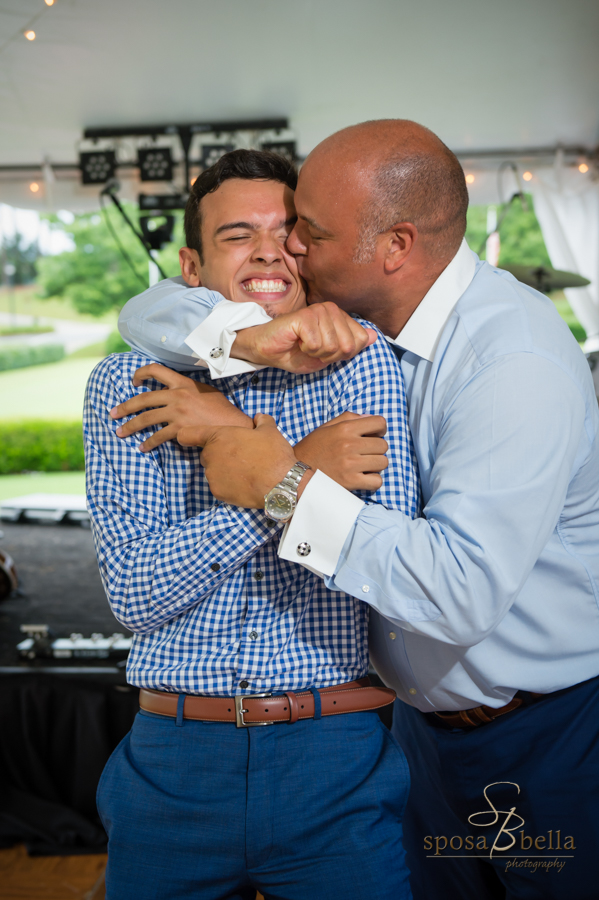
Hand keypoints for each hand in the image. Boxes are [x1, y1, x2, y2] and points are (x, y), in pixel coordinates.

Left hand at [109, 363, 252, 451]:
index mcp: (183, 383)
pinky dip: (149, 442)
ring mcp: (178, 412)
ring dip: (131, 426)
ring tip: (120, 432)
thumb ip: (187, 390)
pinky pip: (159, 436)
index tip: (133, 382)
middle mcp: (177, 395)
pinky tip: (143, 447)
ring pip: (147, 418)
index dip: (140, 374)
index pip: (156, 370)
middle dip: (125, 407)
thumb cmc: (222, 410)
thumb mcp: (205, 392)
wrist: (234, 425)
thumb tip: (173, 394)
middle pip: (143, 398)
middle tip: (113, 413)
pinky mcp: (180, 428)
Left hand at [178, 414, 303, 507]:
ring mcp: (212, 475)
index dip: (185, 435)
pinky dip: (228, 486)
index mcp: (218, 436)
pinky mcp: (217, 492)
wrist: (281, 484)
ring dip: (223, 471)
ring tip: (245, 472)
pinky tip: (244, 484)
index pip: (188, 434)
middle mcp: (210, 455)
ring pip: (213, 471)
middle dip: (218, 455)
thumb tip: (259, 417)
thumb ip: (261, 420)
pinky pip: (219, 486)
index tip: (185, 438)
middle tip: (239, 457)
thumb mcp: (270, 430)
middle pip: (206, 454)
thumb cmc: (273, 454)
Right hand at [232, 302, 376, 373]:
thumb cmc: (295, 351)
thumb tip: (374, 337)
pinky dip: (306, 350)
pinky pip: (316, 344)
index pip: (359, 341)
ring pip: (332, 346)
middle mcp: (332, 309)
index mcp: (340, 317)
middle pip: (347, 346)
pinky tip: (297, 341)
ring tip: (304, 344)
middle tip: (312, 349)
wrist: (267, 349)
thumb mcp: (328, 355)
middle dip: (329, 356)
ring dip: (316, 353)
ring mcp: (319, 310)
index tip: (324, 351)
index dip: (341, 355)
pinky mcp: (305, 316)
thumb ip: (351, 346)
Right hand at [293, 412, 388, 490]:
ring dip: (376, 465)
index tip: (375, 435)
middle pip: (383, 445)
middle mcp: (349, 444)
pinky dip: (373, 481)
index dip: (380, 429)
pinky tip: (363, 478)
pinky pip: (377, 481)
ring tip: (363, 466)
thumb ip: (348, 418)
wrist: (295, 473)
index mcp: (344, 429)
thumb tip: (369, 417)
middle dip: (376, 449)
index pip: (379, 423)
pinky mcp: (350, 482)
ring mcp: (350, 464)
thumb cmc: (312, 449)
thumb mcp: (326, 428)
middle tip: (365, 454)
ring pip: (383, 462)